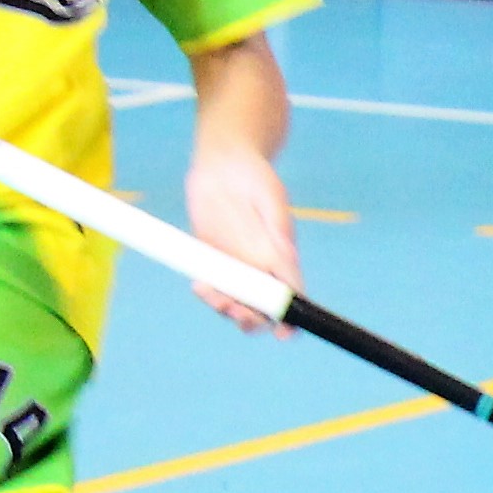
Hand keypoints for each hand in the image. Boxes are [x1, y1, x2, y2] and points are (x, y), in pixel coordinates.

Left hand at [180, 141, 301, 334]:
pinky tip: (200, 286)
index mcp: (282, 258)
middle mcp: (260, 267)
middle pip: (260, 308)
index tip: (284, 332)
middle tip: (239, 314)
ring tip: (213, 298)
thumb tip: (289, 262)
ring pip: (234, 301)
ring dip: (226, 309)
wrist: (223, 160)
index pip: (291, 296)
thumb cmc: (254, 175)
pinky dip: (207, 292)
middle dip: (252, 320)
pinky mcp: (210, 257)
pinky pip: (210, 283)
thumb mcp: (271, 199)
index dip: (290, 319)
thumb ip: (279, 231)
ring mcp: (234, 264)